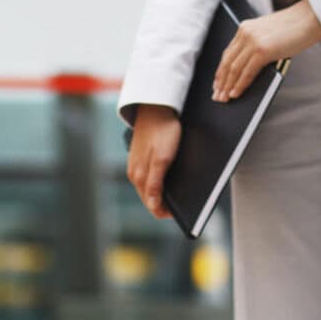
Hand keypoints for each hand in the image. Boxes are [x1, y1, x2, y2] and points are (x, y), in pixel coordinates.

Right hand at [125, 104, 181, 218]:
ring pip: (151, 187)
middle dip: (167, 202)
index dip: (168, 211)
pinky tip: (171, 173)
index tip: (184, 209)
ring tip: (181, 185)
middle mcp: (134, 174)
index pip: (152, 206)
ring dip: (164, 190)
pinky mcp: (141, 158)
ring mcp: (136, 165)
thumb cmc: (162, 131)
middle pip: (151, 198)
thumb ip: (155, 183)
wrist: (156, 107)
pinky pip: (151, 176)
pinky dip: (161, 179)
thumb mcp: (162, 159)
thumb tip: (153, 206)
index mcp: (138, 177)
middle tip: (186, 198)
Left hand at [214, 0, 320, 101]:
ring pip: (234, 68)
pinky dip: (240, 85)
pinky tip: (235, 94)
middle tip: (217, 95)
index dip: (221, 70)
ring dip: (228, 86)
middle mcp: (245, 33)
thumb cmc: (294, 29)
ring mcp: (253, 41)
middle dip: (221, 81)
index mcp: (245, 28)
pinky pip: (246, 72)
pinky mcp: (262, 50)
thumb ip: (256, 47)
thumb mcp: (268, 35)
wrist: (309, 19)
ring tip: (223, 98)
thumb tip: (247, 71)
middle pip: (227, 62)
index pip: (227, 53)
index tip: (217, 83)